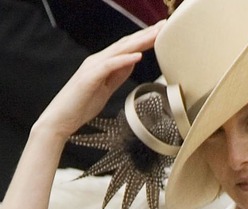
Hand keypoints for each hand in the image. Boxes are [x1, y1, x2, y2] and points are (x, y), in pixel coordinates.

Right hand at [34, 20, 165, 139]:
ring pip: (119, 50)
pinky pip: (109, 66)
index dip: (144, 38)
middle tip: (163, 25)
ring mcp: (92, 68)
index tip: (160, 32)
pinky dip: (124, 60)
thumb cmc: (81, 105)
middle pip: (125, 44)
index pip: (126, 47)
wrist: (61, 119)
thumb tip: (132, 61)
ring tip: (155, 35)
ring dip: (138, 42)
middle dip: (145, 34)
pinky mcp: (89, 78)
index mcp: (102, 63)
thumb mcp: (107, 87)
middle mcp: (97, 61)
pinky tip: (138, 55)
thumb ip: (119, 74)